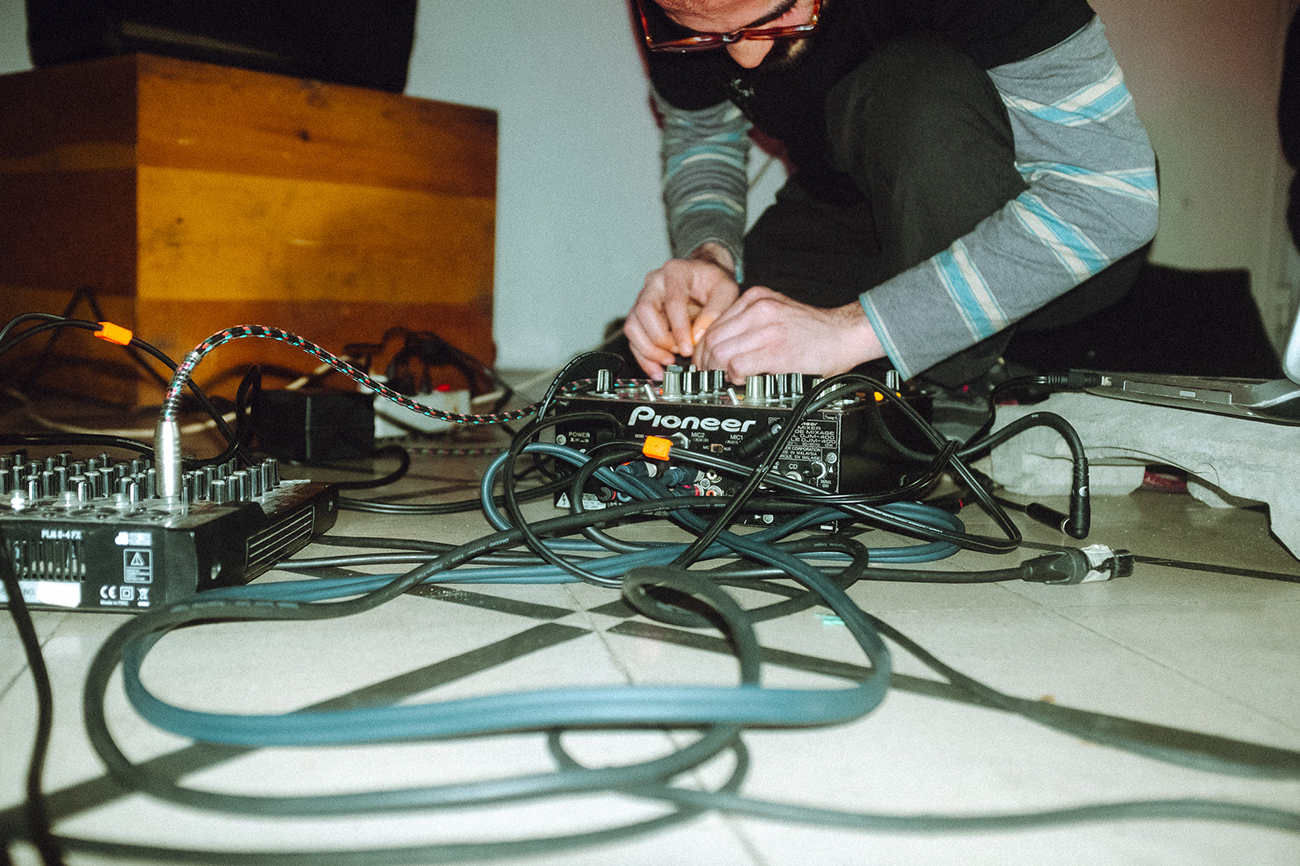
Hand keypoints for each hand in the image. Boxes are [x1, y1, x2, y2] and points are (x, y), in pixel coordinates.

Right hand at [624, 245, 739, 378]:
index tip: (687, 348)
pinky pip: (634, 337)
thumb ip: (714, 312)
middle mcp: (653, 283)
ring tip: (668, 362)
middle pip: (643, 312)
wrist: (704, 276)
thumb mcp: (726, 291)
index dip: (679, 328)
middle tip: (678, 353)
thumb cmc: (714, 282)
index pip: (672, 302)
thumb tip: (696, 337)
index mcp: (675, 272)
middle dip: (660, 339)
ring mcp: (643, 298)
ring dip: (648, 349)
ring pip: (633, 326)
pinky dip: (643, 356)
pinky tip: (657, 369)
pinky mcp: (640, 315)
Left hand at [695, 287, 884, 381]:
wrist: (846, 334)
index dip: (704, 348)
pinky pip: (737, 365)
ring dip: (716, 372)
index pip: (713, 324)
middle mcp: (758, 309)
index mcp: (756, 298)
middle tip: (709, 376)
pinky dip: (733, 376)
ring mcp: (766, 328)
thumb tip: (724, 343)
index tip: (706, 362)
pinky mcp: (775, 351)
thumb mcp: (777, 310)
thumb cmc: (815, 330)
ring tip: (726, 379)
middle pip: (711, 338)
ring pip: (719, 352)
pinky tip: (743, 380)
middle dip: (704, 363)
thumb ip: (750, 321)